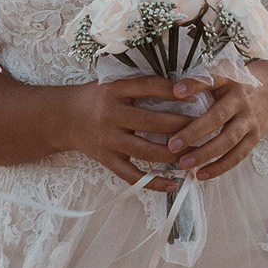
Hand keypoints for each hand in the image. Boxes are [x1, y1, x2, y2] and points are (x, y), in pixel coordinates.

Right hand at [68, 73, 207, 188]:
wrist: (62, 118)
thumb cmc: (96, 98)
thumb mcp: (114, 83)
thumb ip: (142, 85)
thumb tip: (183, 87)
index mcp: (114, 90)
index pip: (148, 87)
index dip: (173, 91)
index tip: (196, 96)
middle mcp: (110, 115)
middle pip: (152, 123)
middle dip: (182, 127)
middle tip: (206, 129)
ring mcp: (108, 140)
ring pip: (147, 151)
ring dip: (175, 155)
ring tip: (198, 155)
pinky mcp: (107, 160)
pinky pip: (133, 175)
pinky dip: (155, 182)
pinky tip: (176, 184)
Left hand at [163, 60, 267, 182]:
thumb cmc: (240, 84)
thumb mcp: (225, 75)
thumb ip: (202, 82)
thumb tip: (171, 92)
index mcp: (231, 82)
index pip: (212, 80)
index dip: (195, 85)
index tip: (176, 91)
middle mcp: (242, 102)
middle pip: (218, 117)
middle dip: (194, 132)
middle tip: (172, 144)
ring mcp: (250, 121)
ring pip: (228, 141)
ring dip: (205, 154)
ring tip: (184, 164)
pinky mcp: (255, 138)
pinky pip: (237, 156)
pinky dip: (219, 167)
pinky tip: (201, 174)